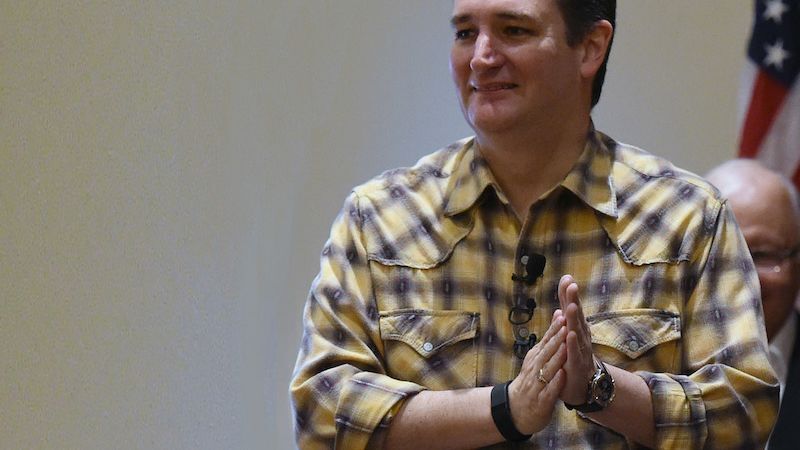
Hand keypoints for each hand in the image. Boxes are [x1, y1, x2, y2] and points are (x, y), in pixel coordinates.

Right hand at [507, 311, 566, 433]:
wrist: (516, 409)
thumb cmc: (531, 381)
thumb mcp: (537, 359)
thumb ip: (549, 340)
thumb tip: (558, 314)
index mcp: (535, 358)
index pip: (545, 341)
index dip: (554, 329)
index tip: (562, 315)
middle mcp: (534, 369)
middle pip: (546, 352)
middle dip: (556, 338)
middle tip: (565, 324)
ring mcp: (537, 384)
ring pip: (547, 369)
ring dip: (556, 357)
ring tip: (566, 346)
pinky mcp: (542, 400)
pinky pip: (549, 390)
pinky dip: (556, 382)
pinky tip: (562, 375)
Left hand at [557, 275, 595, 405]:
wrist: (582, 383)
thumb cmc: (573, 355)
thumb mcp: (566, 335)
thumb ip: (564, 318)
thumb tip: (561, 303)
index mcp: (575, 327)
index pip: (570, 307)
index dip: (568, 294)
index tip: (566, 277)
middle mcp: (580, 334)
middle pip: (576, 315)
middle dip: (573, 300)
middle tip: (572, 285)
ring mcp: (580, 348)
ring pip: (577, 331)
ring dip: (574, 318)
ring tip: (570, 306)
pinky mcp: (577, 363)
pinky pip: (574, 352)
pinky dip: (572, 342)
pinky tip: (570, 334)